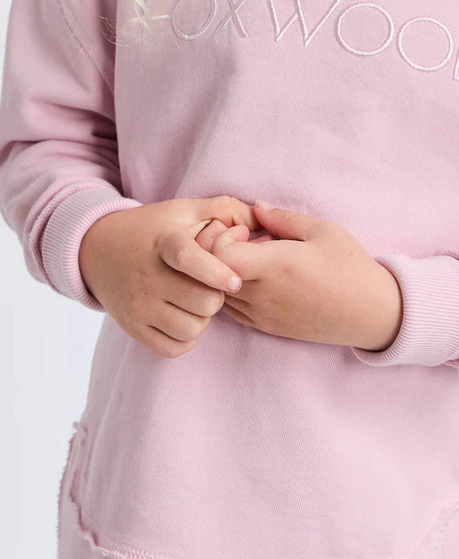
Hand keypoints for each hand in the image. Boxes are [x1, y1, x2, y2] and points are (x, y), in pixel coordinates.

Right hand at [78, 195, 261, 357]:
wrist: (98, 249)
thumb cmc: (154, 230)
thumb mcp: (184, 210)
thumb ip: (225, 209)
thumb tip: (259, 217)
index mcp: (164, 242)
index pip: (188, 258)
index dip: (215, 272)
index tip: (235, 282)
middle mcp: (148, 276)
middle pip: (203, 302)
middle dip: (216, 295)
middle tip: (210, 286)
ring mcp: (138, 305)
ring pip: (192, 329)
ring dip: (202, 318)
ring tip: (195, 301)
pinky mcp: (133, 327)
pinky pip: (173, 348)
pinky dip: (186, 338)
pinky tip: (183, 317)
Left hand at [195, 201, 402, 350]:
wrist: (371, 313)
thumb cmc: (350, 267)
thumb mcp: (323, 230)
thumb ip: (283, 218)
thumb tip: (256, 207)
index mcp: (276, 266)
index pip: (218, 255)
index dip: (222, 237)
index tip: (247, 231)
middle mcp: (263, 294)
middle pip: (211, 275)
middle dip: (219, 253)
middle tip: (246, 242)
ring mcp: (263, 315)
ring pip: (217, 294)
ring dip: (225, 274)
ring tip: (254, 261)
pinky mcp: (267, 328)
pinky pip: (232, 311)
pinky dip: (233, 292)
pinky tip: (257, 279)